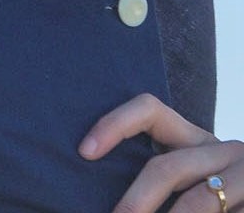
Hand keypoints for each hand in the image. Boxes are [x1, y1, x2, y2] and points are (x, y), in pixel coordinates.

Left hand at [83, 92, 243, 212]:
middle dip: (137, 199)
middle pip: (168, 167)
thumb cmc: (206, 198)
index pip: (149, 110)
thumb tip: (95, 177)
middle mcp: (223, 149)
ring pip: (197, 199)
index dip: (114, 124)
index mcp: (194, 138)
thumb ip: (155, 176)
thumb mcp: (182, 179)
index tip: (84, 152)